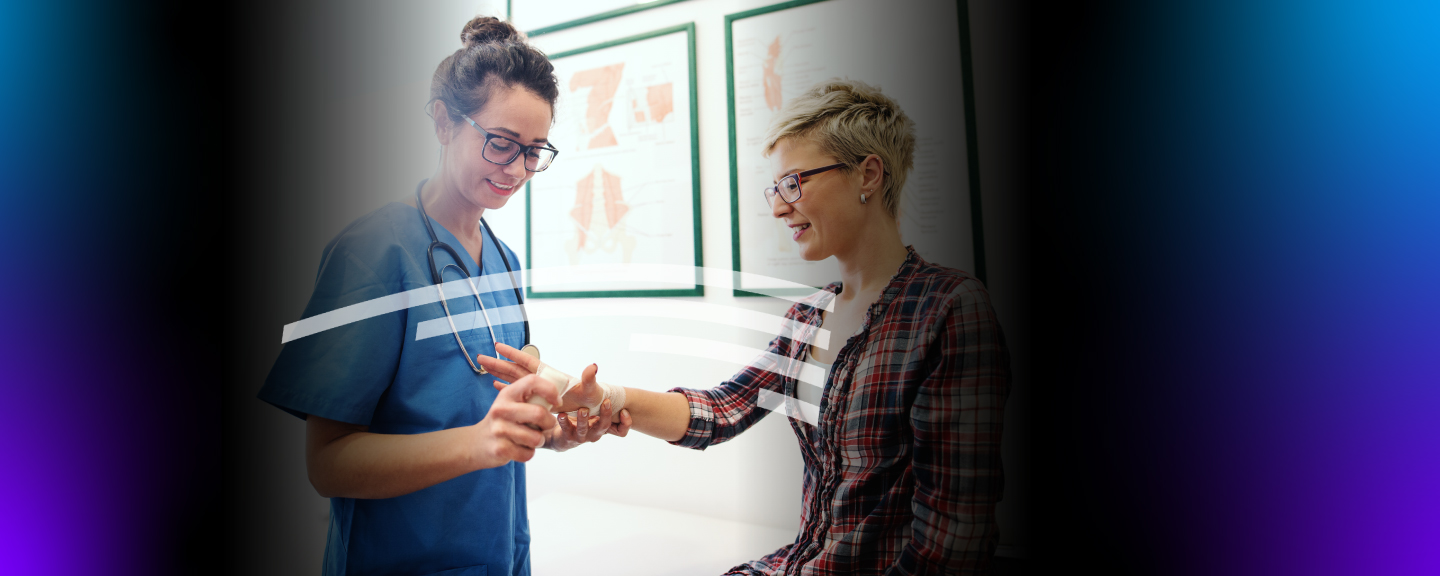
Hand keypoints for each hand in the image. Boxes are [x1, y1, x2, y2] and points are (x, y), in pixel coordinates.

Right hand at [470, 373, 558, 468]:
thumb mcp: (511, 403)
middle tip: (545, 426)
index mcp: (507, 394)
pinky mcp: (500, 449)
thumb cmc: (504, 421)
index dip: (550, 390)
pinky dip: (528, 453)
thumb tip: (560, 393)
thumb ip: (531, 397)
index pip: (533, 381)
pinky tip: (518, 448)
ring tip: (529, 439)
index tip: (557, 402)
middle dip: (549, 423)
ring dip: (538, 441)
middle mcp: (501, 409)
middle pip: (539, 414)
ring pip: (536, 438)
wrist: (477, 443)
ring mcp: (499, 429)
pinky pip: (529, 453)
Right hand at [480, 344, 605, 413]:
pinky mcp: (535, 403)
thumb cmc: (590, 400)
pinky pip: (517, 394)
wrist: (589, 414)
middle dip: (498, 363)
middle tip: (480, 357)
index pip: (527, 362)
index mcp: (549, 376)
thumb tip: (593, 367)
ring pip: (512, 381)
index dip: (513, 354)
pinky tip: (496, 386)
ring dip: (498, 374)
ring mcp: (536, 392)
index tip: (497, 346)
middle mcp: (540, 381)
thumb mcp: (589, 390)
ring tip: (483, 368)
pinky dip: (505, 388)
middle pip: (514, 370)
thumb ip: (588, 379)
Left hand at [544, 398, 621, 451]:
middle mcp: (595, 433)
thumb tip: (593, 367)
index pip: (621, 431)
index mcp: (603, 427)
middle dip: (606, 414)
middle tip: (606, 402)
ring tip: (583, 410)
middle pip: (603, 427)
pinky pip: (566, 430)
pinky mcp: (568, 437)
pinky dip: (564, 422)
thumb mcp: (593, 409)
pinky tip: (562, 414)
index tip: (624, 410)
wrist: (564, 435)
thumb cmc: (583, 419)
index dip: (626, 423)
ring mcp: (581, 436)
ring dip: (584, 419)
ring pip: (584, 430)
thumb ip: (597, 395)